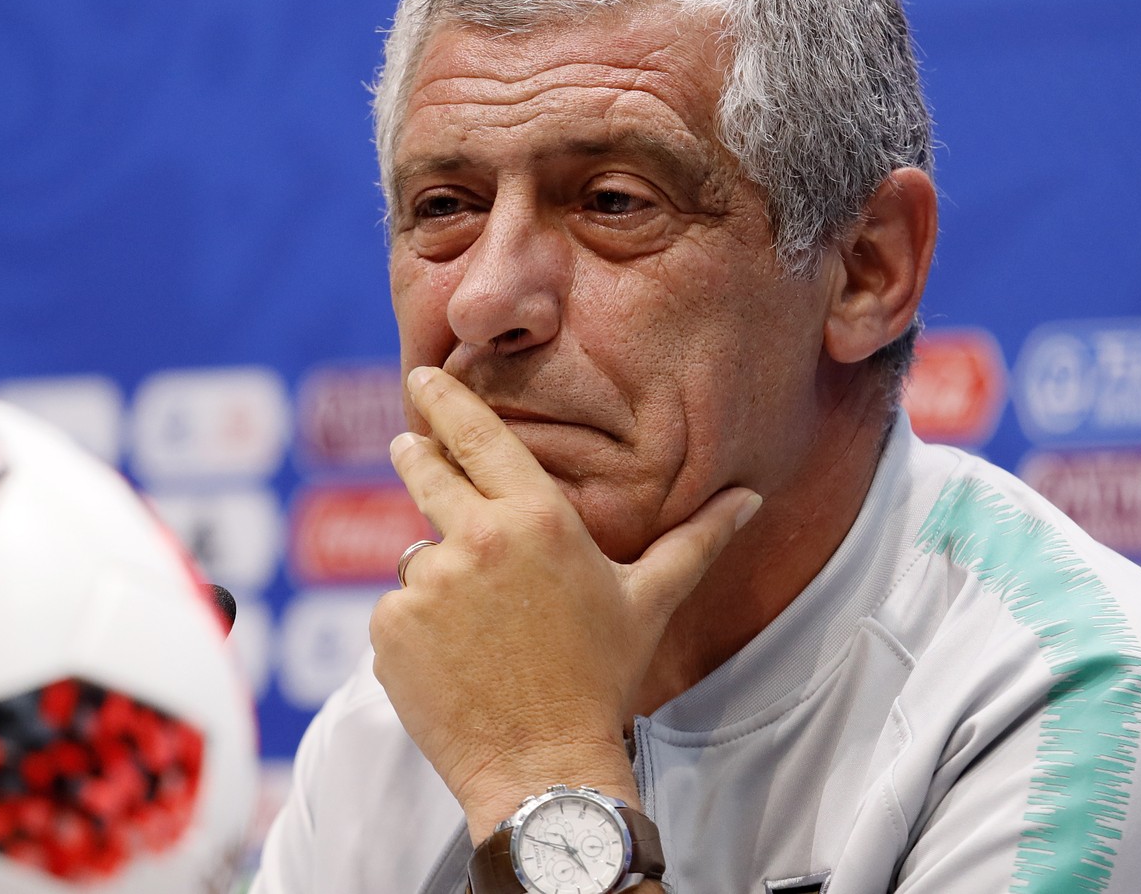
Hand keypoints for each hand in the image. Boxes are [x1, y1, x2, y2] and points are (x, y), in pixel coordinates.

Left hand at [369, 366, 759, 840]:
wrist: (544, 765)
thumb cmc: (601, 679)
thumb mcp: (649, 601)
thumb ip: (696, 541)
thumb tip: (750, 499)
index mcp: (537, 519)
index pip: (479, 436)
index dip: (447, 400)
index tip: (424, 375)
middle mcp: (474, 540)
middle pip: (426, 473)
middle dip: (417, 454)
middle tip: (408, 443)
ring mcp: (426, 584)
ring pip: (417, 556)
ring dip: (437, 575)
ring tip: (478, 629)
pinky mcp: (390, 630)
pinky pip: (396, 611)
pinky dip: (416, 629)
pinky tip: (454, 662)